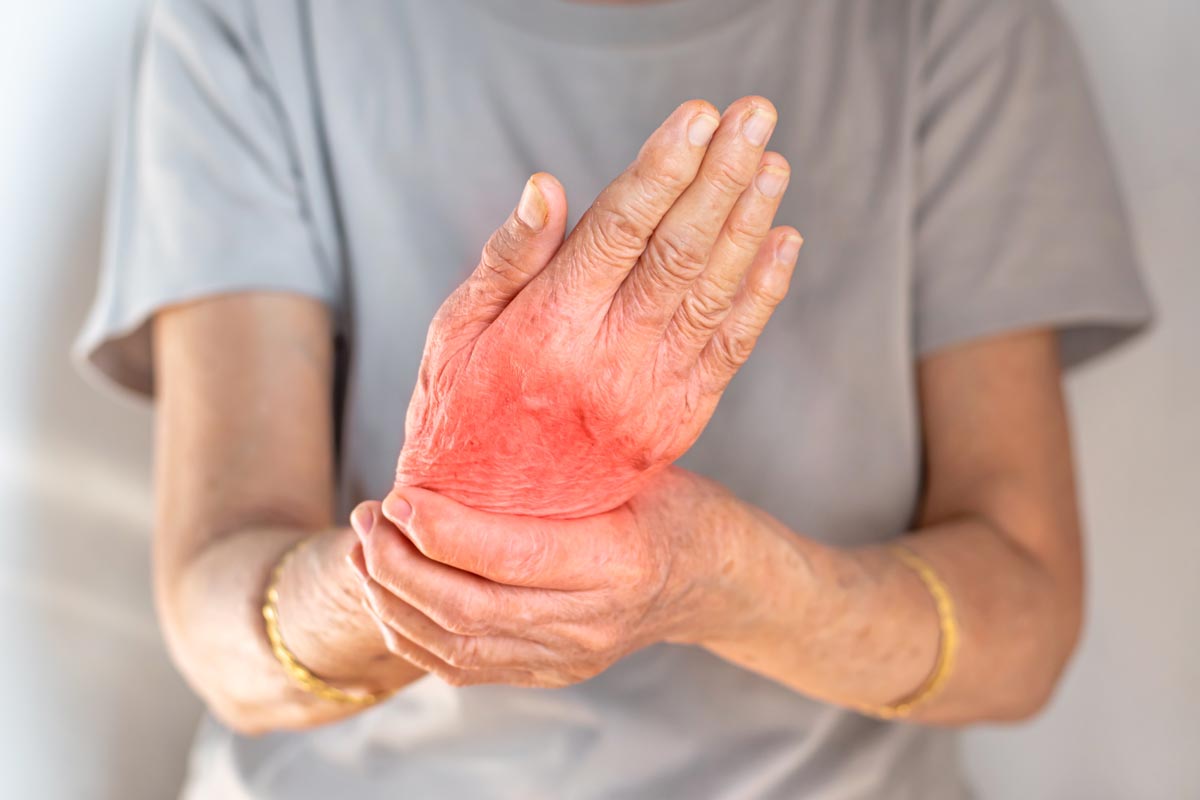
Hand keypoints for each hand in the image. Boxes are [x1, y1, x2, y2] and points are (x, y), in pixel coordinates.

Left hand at [347, 469, 761, 687]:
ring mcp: (569, 657)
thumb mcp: (635, 467)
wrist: (716, 581)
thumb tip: (469, 422)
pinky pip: (464, 666)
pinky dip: (413, 634)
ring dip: (394, 600)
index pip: (512, 556)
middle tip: (367, 515)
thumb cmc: (675, 508)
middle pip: (469, 609)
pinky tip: (387, 594)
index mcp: (618, 563)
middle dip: (399, 564)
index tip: (398, 496)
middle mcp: (591, 622)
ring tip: (365, 548)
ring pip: (456, 646)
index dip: (443, 531)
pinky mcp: (550, 671)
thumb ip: (562, 458)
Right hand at [396, 96, 802, 517]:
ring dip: (750, 221)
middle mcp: (609, 360)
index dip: (664, 168)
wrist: (491, 523)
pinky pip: (731, 348)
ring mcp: (651, 394)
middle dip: (722, 175)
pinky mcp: (678, 420)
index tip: (700, 114)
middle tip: (756, 115)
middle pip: (680, 251)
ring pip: (714, 292)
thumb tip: (548, 185)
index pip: (620, 229)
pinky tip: (783, 241)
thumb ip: (507, 260)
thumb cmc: (461, 412)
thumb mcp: (457, 332)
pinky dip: (763, 292)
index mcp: (550, 328)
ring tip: (774, 161)